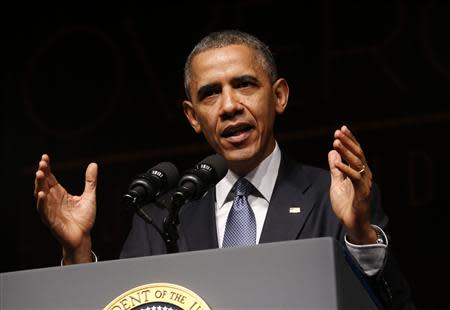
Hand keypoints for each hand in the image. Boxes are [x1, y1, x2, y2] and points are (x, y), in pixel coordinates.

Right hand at [34, 154, 97, 262]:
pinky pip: (43, 210)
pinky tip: (41, 194)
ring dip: (39, 185)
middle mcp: (52, 200)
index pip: (51, 178)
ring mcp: (50, 209)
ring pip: (41, 195)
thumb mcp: (89, 196)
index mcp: (60, 194)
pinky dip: (41, 202)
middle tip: (42, 163)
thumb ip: (90, 181)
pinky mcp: (50, 220)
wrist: (83, 236)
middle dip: (42, 173)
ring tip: (39, 174)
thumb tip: (93, 164)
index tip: (45, 157)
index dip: (47, 168)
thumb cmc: (84, 218)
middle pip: (44, 184)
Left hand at [328, 126, 376, 244]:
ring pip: (357, 163)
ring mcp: (365, 183)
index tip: (342, 129)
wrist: (353, 223)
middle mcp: (365, 175)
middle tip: (338, 132)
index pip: (356, 152)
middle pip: (358, 154)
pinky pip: (355, 178)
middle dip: (348, 142)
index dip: (350, 140)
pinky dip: (345, 169)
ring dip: (346, 152)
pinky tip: (337, 162)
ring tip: (336, 143)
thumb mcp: (337, 183)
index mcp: (359, 172)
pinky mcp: (362, 193)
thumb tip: (332, 152)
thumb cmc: (346, 204)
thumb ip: (335, 168)